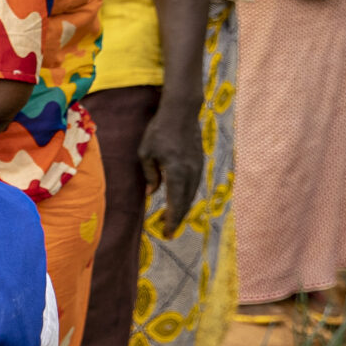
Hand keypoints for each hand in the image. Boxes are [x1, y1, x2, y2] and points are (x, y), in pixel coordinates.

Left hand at [136, 98, 205, 234]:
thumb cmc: (158, 131)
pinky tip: (177, 200)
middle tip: (167, 232)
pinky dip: (185, 196)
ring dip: (181, 208)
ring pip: (191, 195)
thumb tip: (151, 194)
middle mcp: (191, 172)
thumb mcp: (146, 153)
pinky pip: (193, 185)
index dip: (172, 220)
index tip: (166, 233)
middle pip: (185, 202)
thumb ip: (150, 175)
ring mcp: (198, 167)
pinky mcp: (199, 162)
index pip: (175, 202)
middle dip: (176, 219)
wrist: (182, 112)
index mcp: (176, 171)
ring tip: (169, 218)